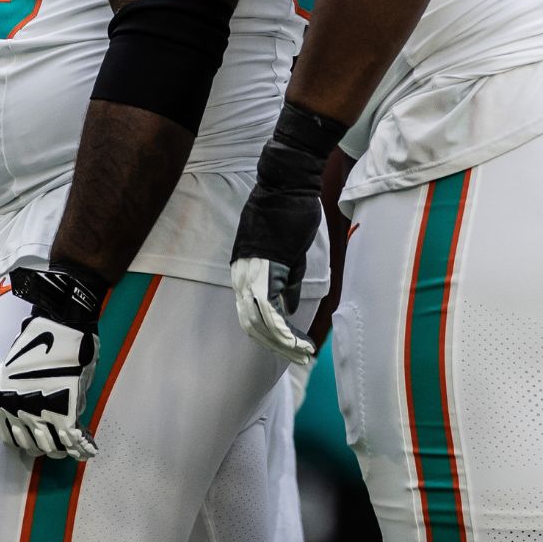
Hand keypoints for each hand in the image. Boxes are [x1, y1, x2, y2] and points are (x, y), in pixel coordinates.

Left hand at [0, 266, 109, 458]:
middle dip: (43, 445)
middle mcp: (16, 410)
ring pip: (50, 445)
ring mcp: (40, 413)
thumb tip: (38, 405)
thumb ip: (28, 391)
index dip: (23, 438)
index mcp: (2, 398)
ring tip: (71, 445)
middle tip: (55, 442)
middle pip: (29, 444)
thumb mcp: (19, 367)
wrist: (61, 323)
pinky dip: (82, 446)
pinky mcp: (64, 412)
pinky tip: (88, 449)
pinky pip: (72, 439)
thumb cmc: (40, 338)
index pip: (8, 434)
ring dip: (61, 447)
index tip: (34, 437)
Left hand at [231, 107, 336, 369]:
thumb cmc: (289, 211)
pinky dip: (284, 329)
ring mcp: (250, 273)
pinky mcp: (264, 269)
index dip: (269, 334)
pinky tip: (298, 341)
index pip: (250, 312)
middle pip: (251, 323)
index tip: (289, 346)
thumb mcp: (288, 252)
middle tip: (297, 358)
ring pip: (258, 321)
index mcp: (244, 271)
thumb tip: (289, 306)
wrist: (288, 183)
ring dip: (281, 343)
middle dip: (275, 345)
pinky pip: (270, 309)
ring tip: (301, 354)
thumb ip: (287, 279)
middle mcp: (241, 275)